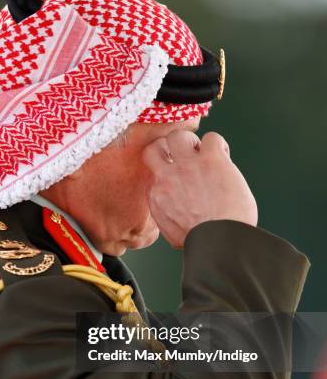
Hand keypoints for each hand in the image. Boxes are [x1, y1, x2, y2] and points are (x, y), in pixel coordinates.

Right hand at [142, 130, 257, 248]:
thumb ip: (168, 217)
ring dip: (190, 140)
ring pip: (178, 136)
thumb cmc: (202, 243)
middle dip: (168, 149)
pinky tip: (224, 156)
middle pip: (153, 148)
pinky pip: (212, 138)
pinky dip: (219, 145)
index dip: (169, 174)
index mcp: (158, 196)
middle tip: (184, 157)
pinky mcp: (211, 160)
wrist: (219, 242)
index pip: (155, 174)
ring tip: (202, 152)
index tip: (182, 181)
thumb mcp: (173, 233)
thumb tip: (174, 214)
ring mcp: (188, 166)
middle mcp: (167, 178)